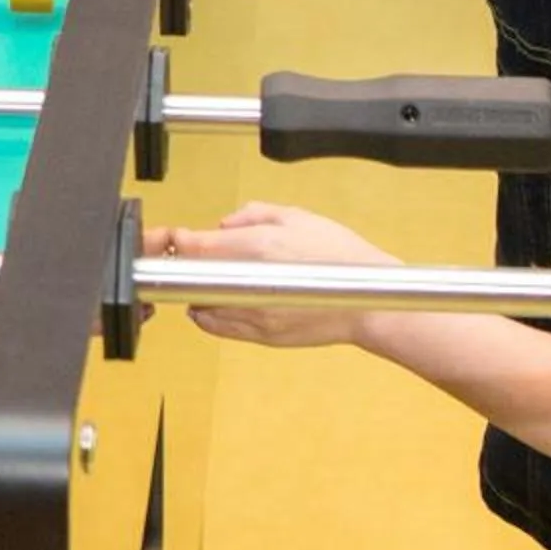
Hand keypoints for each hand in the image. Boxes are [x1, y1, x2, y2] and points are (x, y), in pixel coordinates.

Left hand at [148, 202, 399, 349]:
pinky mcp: (263, 336)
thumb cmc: (342, 258)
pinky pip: (217, 327)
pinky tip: (215, 303)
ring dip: (197, 289)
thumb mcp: (299, 217)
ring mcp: (255, 313)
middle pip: (193, 275)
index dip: (181, 239)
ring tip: (210, 279)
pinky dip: (207, 314)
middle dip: (189, 264)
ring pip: (200, 303)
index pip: (196, 245)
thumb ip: (253, 214)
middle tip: (196, 256)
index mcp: (258, 248)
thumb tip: (223, 224)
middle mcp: (252, 283)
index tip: (179, 236)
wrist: (371, 303)